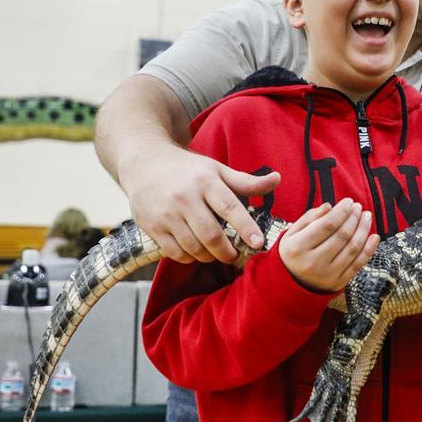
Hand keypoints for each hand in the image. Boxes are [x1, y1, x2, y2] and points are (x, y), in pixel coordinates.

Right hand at [121, 143, 279, 263]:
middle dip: (227, 252)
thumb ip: (246, 181)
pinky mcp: (152, 227)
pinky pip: (176, 253)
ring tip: (217, 253)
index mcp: (205, 181)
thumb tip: (277, 179)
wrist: (144, 163)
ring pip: (194, 247)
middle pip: (211, 234)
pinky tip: (196, 251)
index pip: (230, 207)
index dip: (245, 227)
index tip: (257, 243)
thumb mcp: (216, 169)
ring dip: (210, 256)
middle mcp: (185, 197)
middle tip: (235, 255)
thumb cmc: (188, 169)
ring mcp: (167, 214)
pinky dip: (190, 257)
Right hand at [279, 199, 378, 292]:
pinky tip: (374, 236)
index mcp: (298, 248)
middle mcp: (313, 262)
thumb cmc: (293, 253)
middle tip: (359, 207)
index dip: (341, 211)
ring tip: (366, 216)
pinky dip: (369, 250)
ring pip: (352, 249)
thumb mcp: (291, 234)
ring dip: (363, 230)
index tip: (349, 201)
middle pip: (342, 236)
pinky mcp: (338, 283)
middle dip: (353, 218)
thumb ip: (309, 218)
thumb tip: (329, 206)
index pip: (326, 225)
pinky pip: (358, 264)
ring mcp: (327, 275)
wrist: (291, 284)